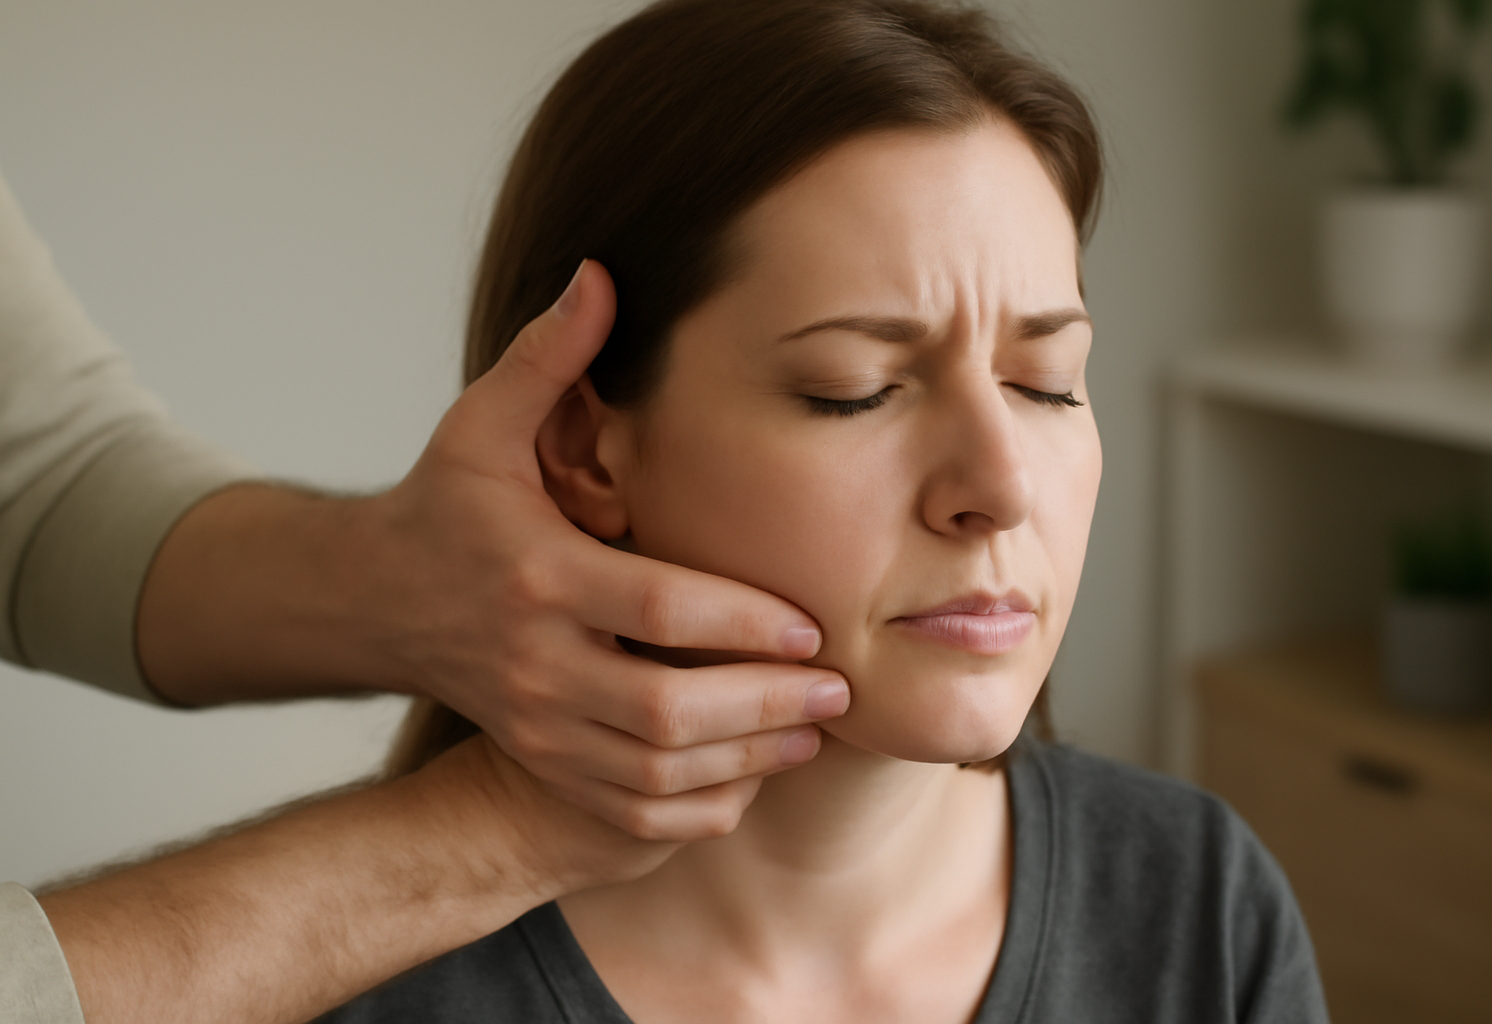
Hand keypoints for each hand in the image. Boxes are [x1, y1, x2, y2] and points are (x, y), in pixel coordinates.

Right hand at [368, 261, 849, 839]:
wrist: (375, 600)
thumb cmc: (444, 505)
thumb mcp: (482, 423)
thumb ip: (548, 357)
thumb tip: (603, 273)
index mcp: (536, 576)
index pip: (655, 610)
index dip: (741, 624)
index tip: (812, 626)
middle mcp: (534, 662)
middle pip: (663, 711)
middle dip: (763, 707)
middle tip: (837, 689)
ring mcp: (532, 724)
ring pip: (651, 772)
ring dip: (743, 761)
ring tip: (810, 733)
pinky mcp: (537, 759)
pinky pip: (625, 809)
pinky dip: (695, 806)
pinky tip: (747, 778)